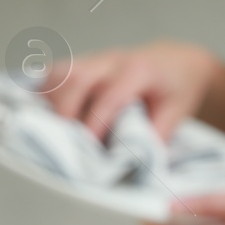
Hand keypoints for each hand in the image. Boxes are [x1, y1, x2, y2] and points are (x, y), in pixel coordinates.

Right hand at [46, 41, 219, 140]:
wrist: (176, 61)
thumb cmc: (177, 89)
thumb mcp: (177, 113)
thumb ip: (156, 136)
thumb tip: (134, 165)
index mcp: (139, 71)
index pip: (110, 97)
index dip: (96, 124)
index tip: (89, 149)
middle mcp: (113, 60)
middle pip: (76, 78)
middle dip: (64, 112)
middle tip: (66, 143)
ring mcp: (95, 59)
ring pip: (60, 72)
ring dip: (50, 102)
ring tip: (54, 131)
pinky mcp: (83, 63)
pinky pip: (56, 74)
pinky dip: (47, 94)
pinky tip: (49, 116)